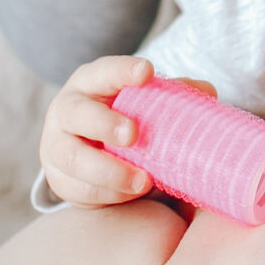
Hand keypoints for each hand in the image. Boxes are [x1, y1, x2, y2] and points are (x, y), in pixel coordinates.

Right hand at [37, 56, 220, 207]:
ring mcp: (56, 145)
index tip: (147, 72)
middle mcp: (67, 109)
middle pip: (76, 113)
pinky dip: (107, 193)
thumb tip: (207, 92)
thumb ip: (173, 96)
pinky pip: (77, 188)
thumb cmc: (124, 115)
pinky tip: (131, 193)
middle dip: (104, 123)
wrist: (90, 151)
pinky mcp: (58, 178)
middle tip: (133, 134)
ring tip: (143, 181)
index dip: (122, 70)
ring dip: (109, 170)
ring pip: (72, 157)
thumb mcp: (145, 102)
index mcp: (90, 82)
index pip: (104, 71)